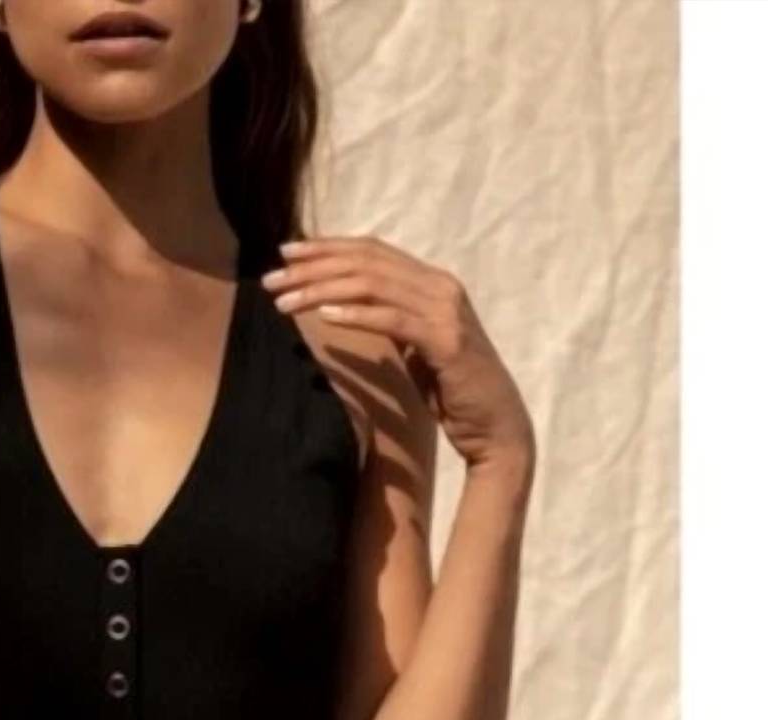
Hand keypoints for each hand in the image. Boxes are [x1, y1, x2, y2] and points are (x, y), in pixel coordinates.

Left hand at [262, 236, 536, 476]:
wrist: (495, 425)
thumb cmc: (451, 391)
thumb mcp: (413, 348)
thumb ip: (388, 322)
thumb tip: (343, 309)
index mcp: (431, 283)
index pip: (372, 251)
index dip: (328, 246)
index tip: (286, 252)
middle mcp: (440, 286)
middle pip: (367, 261)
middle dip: (314, 266)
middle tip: (272, 278)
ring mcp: (446, 311)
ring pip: (375, 285)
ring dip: (323, 290)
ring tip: (285, 303)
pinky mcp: (447, 341)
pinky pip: (394, 320)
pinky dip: (358, 314)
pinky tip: (326, 317)